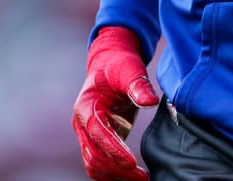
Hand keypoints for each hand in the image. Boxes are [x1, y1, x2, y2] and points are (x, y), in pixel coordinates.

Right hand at [72, 26, 158, 180]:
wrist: (110, 63)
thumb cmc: (118, 65)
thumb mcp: (129, 69)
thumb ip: (138, 84)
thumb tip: (149, 101)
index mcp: (86, 106)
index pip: (96, 133)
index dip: (113, 150)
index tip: (132, 162)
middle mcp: (82, 123)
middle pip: (93, 156)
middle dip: (117, 169)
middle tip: (143, 176)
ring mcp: (88, 134)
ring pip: (94, 165)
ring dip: (114, 175)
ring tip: (140, 178)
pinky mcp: (97, 140)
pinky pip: (99, 163)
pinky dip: (113, 173)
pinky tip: (132, 176)